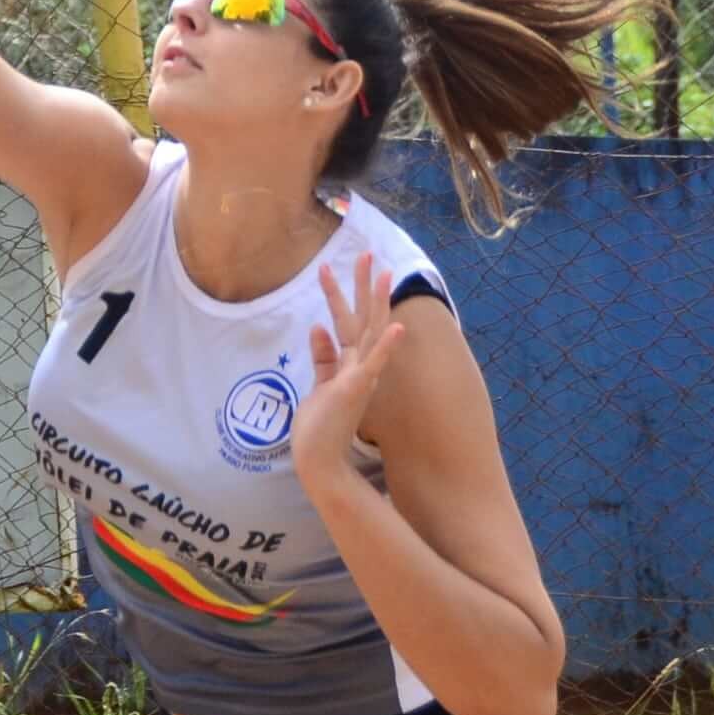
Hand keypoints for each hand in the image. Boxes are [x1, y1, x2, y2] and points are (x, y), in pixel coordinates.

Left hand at [288, 252, 408, 491]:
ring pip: (370, 332)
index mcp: (350, 365)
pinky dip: (385, 345)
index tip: (332, 265)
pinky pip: (374, 364)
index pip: (348, 322)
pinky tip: (396, 326)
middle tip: (366, 252)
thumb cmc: (318, 428)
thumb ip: (323, 357)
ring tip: (385, 272)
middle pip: (363, 318)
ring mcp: (361, 377)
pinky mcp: (356, 390)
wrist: (321, 462)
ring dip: (377, 302)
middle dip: (362, 285)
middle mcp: (360, 367)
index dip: (341, 293)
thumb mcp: (320, 386)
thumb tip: (317, 326)